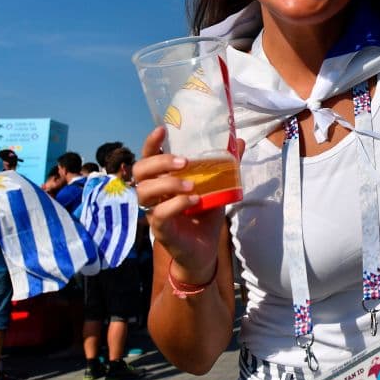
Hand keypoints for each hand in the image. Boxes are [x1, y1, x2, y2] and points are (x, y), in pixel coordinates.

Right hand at [133, 127, 243, 279]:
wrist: (205, 249)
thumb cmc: (205, 214)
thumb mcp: (217, 186)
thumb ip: (226, 165)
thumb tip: (239, 141)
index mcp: (163, 179)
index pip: (149, 156)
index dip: (151, 142)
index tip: (162, 129)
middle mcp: (154, 193)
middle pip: (139, 170)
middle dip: (158, 161)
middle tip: (183, 161)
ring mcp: (154, 211)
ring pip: (144, 192)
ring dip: (168, 183)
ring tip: (191, 185)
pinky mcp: (160, 229)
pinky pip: (160, 214)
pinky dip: (177, 204)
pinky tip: (194, 201)